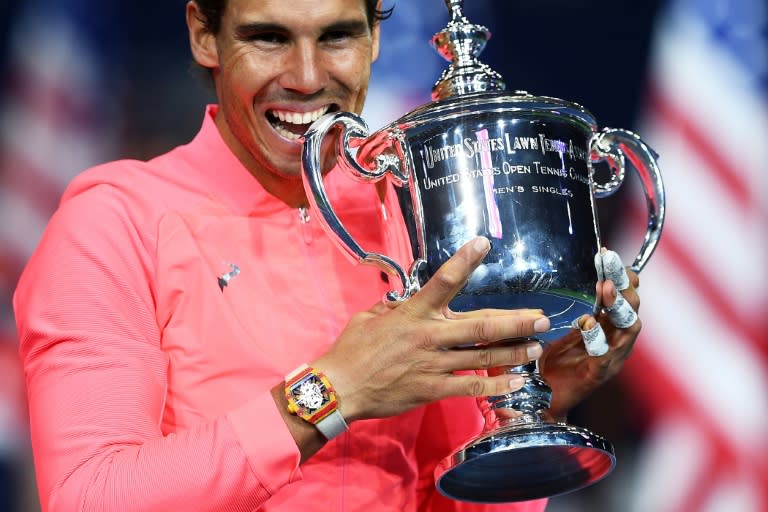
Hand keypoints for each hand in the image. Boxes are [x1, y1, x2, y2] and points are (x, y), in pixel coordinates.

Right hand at [314, 237, 548, 421]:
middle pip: (482, 325)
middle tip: (542, 318)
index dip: (465, 260)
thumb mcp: (371, 317)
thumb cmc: (352, 350)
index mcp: (414, 312)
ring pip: (484, 356)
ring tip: (537, 347)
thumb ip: (394, 307)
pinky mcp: (433, 389)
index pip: (444, 281)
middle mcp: (430, 336)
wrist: (339, 387)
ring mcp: (434, 364)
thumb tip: (407, 301)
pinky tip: (516, 381)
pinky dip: (496, 384)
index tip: (483, 243)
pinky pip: (471, 386)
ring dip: (514, 351)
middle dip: (516, 321)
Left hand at [539, 254, 640, 420]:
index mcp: (607, 329)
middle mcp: (615, 342)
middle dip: (624, 284)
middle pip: (631, 308)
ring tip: (606, 289)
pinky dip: (598, 338)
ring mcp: (611, 359)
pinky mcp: (598, 376)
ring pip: (629, 329)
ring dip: (618, 307)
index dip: (620, 276)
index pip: (623, 298)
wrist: (539, 401)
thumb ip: (567, 311)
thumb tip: (567, 281)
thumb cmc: (549, 365)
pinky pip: (605, 354)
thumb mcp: (559, 330)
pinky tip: (587, 323)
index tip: (607, 255)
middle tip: (611, 265)